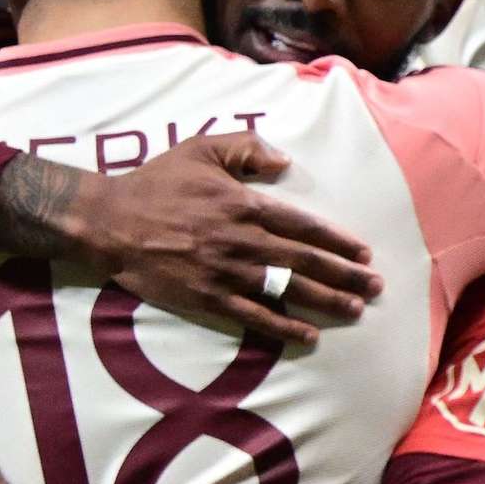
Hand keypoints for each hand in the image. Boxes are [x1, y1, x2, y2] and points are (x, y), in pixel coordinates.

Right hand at [2, 132, 380, 343]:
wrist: (109, 221)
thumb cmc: (157, 182)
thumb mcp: (201, 149)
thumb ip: (246, 148)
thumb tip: (284, 161)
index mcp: (245, 206)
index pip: (304, 226)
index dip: (338, 241)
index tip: (363, 252)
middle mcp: (243, 241)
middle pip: (306, 261)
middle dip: (346, 275)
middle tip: (375, 286)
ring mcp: (227, 272)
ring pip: (288, 289)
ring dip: (326, 301)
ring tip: (355, 308)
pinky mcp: (208, 297)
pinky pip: (255, 316)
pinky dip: (284, 327)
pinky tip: (309, 335)